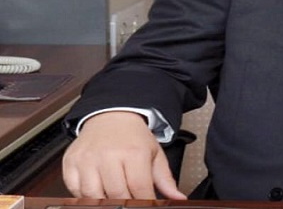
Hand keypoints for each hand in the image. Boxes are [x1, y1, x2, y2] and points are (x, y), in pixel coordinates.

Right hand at [62, 111, 186, 199]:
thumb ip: (166, 179)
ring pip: (93, 196)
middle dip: (125, 204)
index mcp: (134, 153)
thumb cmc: (133, 137)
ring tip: (113, 197)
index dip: (144, 203)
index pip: (139, 189)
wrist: (111, 116)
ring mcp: (87, 159)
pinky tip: (97, 191)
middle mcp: (109, 155)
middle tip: (131, 202)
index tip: (146, 205)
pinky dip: (85, 196)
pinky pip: (74, 190)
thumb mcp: (155, 154)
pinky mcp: (71, 163)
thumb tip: (177, 198)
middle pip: (116, 195)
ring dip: (104, 201)